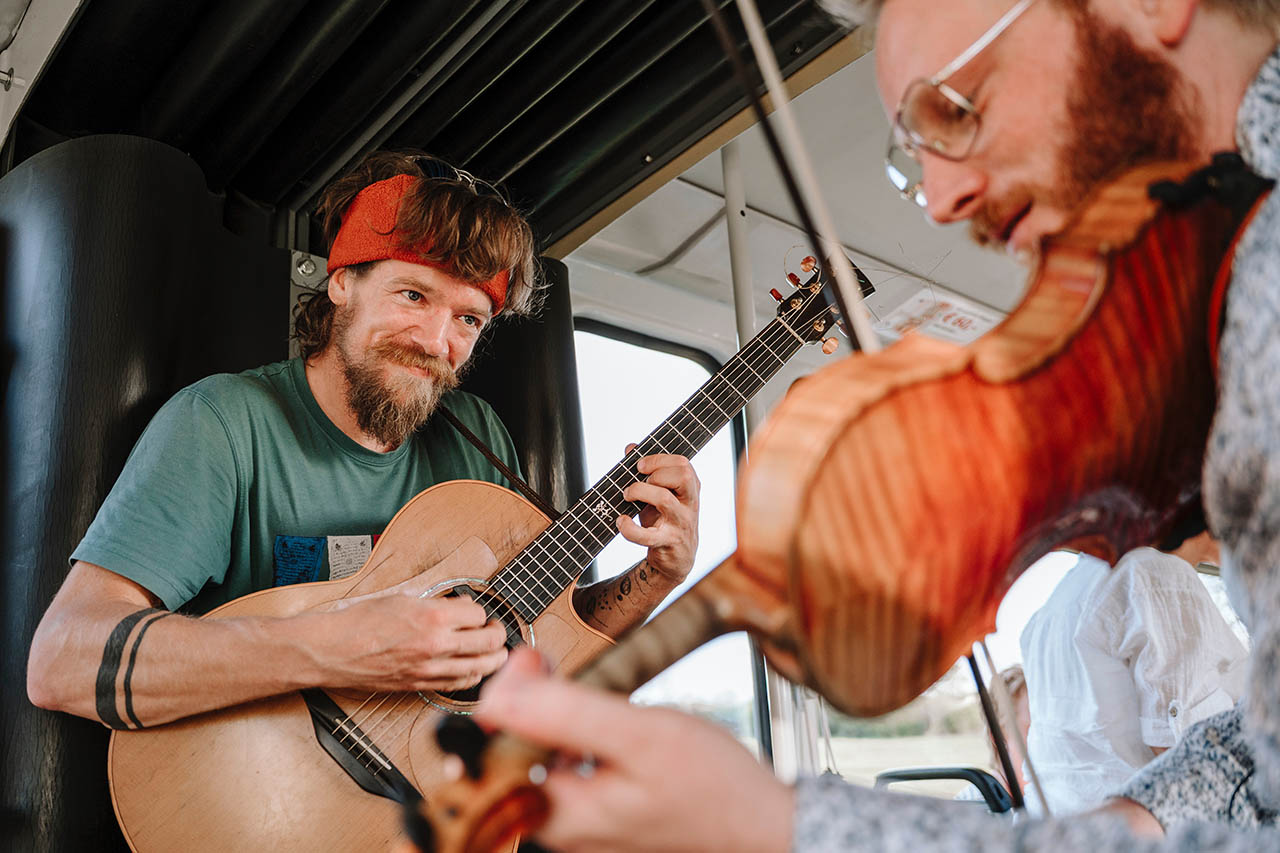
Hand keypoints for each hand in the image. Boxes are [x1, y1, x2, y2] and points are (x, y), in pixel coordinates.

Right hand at [312, 594, 507, 691]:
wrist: (334, 650)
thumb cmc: (361, 621)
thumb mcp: (402, 598)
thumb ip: (436, 602)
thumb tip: (460, 606)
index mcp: (432, 617)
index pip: (478, 615)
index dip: (480, 612)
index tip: (477, 611)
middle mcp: (436, 644)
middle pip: (488, 642)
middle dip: (498, 634)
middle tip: (497, 629)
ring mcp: (430, 668)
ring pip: (480, 667)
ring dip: (494, 659)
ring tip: (497, 652)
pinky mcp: (421, 685)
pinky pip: (458, 685)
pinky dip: (473, 677)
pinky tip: (474, 670)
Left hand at [475, 648, 792, 852]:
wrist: (762, 823)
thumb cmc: (712, 786)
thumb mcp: (638, 735)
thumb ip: (565, 715)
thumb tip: (496, 697)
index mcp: (557, 816)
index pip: (490, 756)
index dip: (500, 701)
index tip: (526, 663)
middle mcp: (560, 830)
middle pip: (509, 758)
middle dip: (520, 703)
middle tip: (539, 661)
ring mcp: (580, 827)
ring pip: (535, 761)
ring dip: (542, 716)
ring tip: (560, 678)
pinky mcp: (599, 817)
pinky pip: (562, 772)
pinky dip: (567, 735)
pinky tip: (590, 714)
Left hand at [619, 445, 699, 581]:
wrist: (675, 560)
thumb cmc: (665, 521)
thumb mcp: (658, 494)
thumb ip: (646, 471)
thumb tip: (631, 447)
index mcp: (690, 489)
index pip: (683, 464)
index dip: (659, 459)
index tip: (639, 465)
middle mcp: (690, 504)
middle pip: (684, 475)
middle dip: (655, 472)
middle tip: (637, 480)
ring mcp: (681, 524)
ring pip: (664, 499)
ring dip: (640, 492)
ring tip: (627, 496)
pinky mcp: (668, 543)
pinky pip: (648, 535)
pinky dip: (629, 529)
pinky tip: (621, 522)